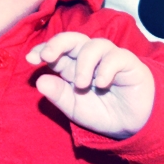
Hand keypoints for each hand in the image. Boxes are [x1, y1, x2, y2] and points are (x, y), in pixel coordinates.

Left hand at [26, 32, 154, 138]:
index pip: (55, 51)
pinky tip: (101, 84)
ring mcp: (108, 58)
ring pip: (93, 45)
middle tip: (47, 57)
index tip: (30, 59)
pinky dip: (106, 68)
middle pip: (72, 39)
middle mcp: (88, 58)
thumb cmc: (102, 112)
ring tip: (81, 84)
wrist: (133, 124)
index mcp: (71, 66)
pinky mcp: (128, 62)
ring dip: (84, 64)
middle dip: (57, 43)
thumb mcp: (75, 108)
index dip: (42, 50)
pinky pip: (115, 56)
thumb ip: (58, 95)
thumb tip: (40, 81)